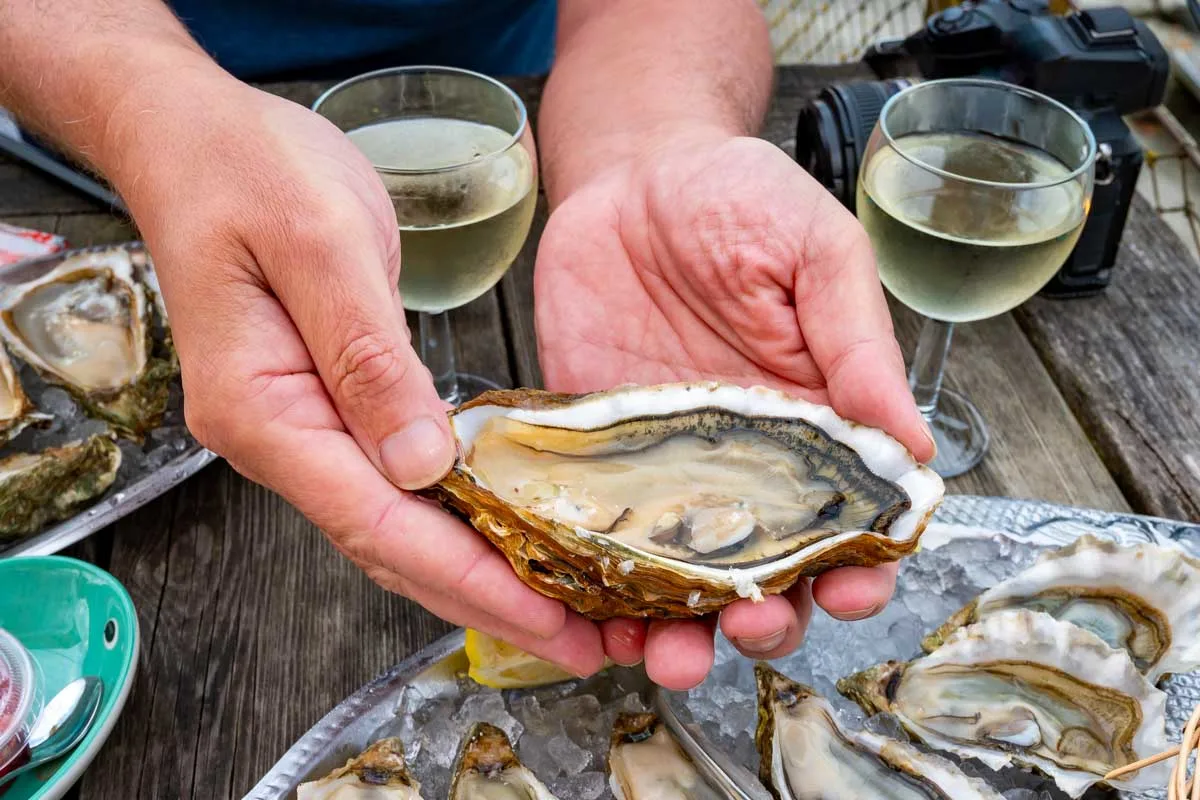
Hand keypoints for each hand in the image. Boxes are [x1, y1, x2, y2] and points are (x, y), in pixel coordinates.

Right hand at [114, 72, 607, 676]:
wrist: (189, 139)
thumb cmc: (244, 171)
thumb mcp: (323, 247)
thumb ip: (369, 359)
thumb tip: (422, 465)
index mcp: (263, 410)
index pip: (376, 522)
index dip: (466, 577)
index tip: (544, 616)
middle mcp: (273, 436)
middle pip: (386, 545)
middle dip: (482, 598)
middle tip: (574, 641)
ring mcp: (293, 427)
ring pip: (388, 525)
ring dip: (469, 572)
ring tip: (553, 607)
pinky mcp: (319, 406)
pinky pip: (386, 484)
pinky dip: (446, 521)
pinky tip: (495, 535)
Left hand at [534, 130, 934, 689]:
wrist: (630, 173)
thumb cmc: (736, 198)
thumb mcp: (812, 252)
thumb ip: (855, 344)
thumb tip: (912, 445)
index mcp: (814, 421)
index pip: (853, 519)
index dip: (862, 567)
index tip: (853, 590)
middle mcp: (745, 462)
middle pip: (769, 571)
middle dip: (767, 616)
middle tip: (750, 624)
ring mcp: (666, 467)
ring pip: (682, 578)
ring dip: (680, 630)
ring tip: (665, 654)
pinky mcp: (595, 456)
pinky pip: (598, 538)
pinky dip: (596, 590)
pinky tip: (590, 620)